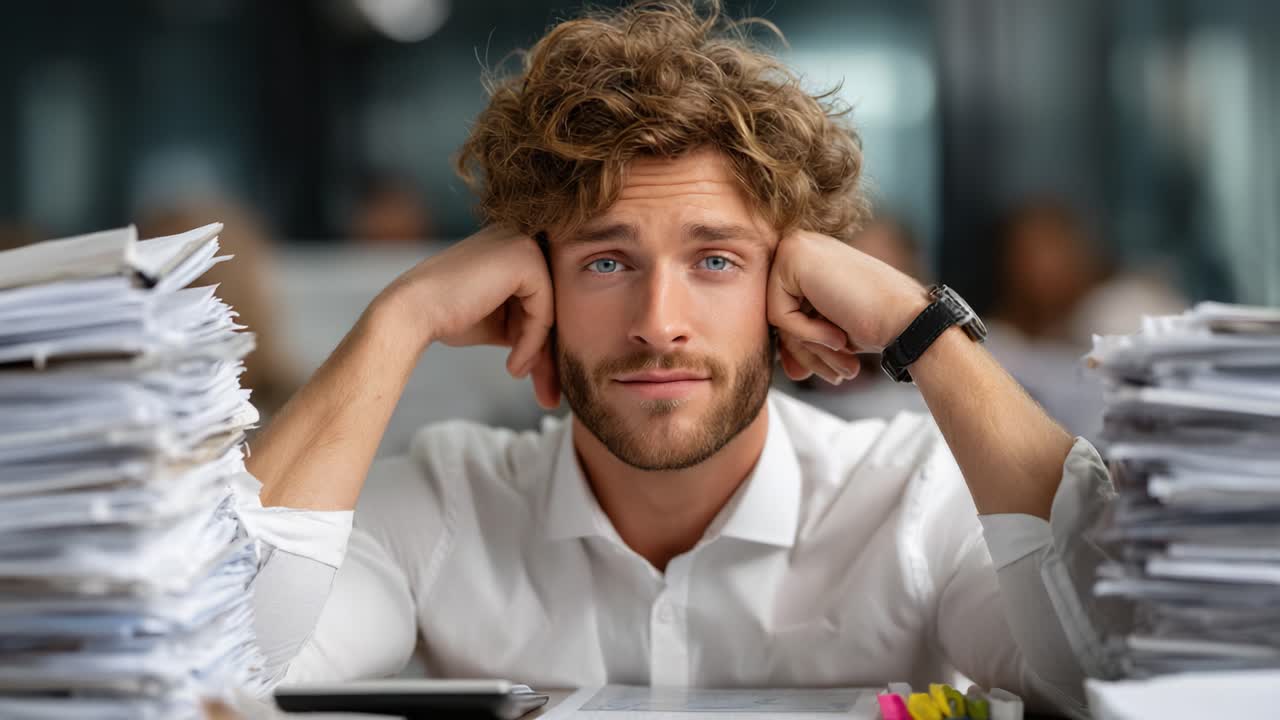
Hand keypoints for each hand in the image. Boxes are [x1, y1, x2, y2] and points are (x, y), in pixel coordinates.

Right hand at [375, 225, 560, 408]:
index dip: (542, 341)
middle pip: (554, 301)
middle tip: (548, 394)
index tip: (537, 377)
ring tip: (519, 374)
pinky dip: (532, 343)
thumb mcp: (501, 322)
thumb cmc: (447, 318)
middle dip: (550, 351)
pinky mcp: (524, 257)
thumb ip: (530, 325)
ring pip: (553, 308)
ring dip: (540, 350)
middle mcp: (523, 237)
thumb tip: (561, 355)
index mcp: (516, 248)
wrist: (410, 312)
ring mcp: (524, 242)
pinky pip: (544, 310)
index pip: (546, 297)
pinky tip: (513, 364)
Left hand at [766, 230, 927, 384]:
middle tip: (839, 368)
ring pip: (774, 316)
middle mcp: (800, 246)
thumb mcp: (830, 333)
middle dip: (805, 350)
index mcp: (809, 260)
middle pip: (775, 313)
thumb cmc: (878, 325)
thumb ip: (805, 342)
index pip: (783, 311)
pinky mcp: (793, 256)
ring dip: (809, 346)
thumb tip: (789, 369)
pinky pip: (778, 314)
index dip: (805, 346)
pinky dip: (807, 334)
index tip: (832, 365)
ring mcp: (795, 246)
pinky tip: (837, 332)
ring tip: (842, 351)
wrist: (907, 322)